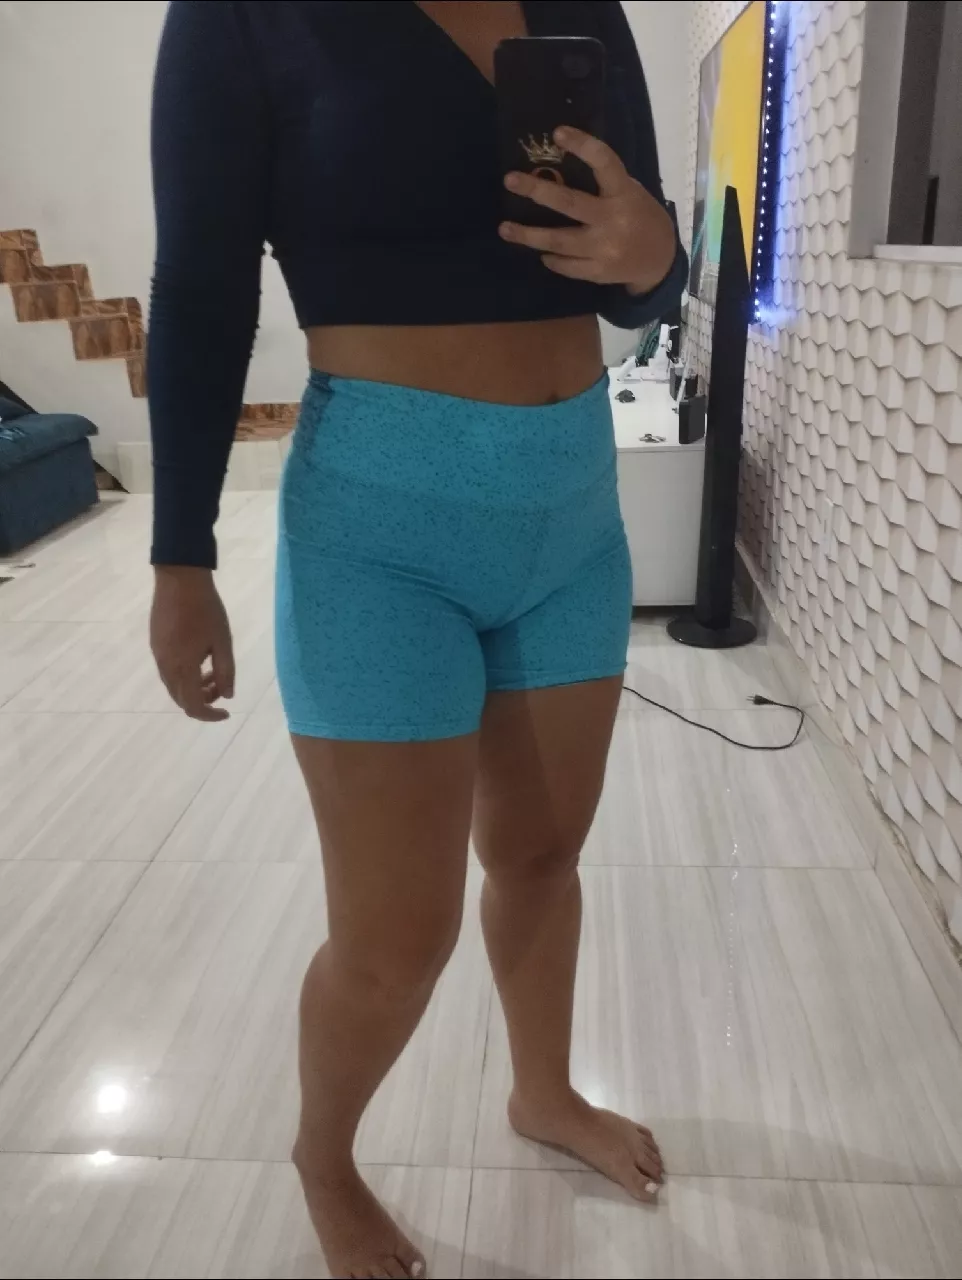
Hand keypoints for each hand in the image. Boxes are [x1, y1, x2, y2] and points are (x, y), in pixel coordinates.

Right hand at [150, 566, 234, 720]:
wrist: (180, 578)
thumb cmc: (206, 609)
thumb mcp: (223, 641)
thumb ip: (226, 672)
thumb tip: (227, 696)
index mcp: (182, 667)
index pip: (193, 706)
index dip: (210, 715)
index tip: (227, 712)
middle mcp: (165, 666)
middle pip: (181, 699)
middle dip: (203, 701)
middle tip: (222, 687)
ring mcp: (157, 654)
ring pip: (174, 686)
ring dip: (194, 688)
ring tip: (213, 672)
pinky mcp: (155, 643)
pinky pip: (169, 671)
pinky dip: (185, 675)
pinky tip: (199, 659)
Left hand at [499, 126, 675, 293]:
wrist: (660, 260)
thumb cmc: (639, 216)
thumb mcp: (630, 192)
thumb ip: (603, 184)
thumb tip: (557, 169)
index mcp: (624, 193)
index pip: (603, 162)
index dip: (582, 145)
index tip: (557, 132)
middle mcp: (613, 219)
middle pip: (568, 203)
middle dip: (537, 191)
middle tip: (509, 180)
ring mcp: (604, 248)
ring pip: (558, 241)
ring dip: (528, 235)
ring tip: (505, 228)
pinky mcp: (598, 271)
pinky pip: (566, 265)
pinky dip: (551, 258)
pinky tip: (540, 252)